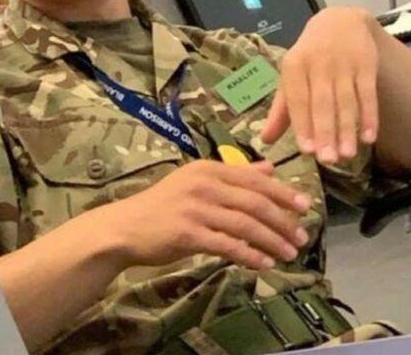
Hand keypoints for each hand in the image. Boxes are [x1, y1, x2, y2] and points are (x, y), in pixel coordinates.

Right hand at [102, 160, 310, 270]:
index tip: (306, 206)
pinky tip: (264, 264)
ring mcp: (195, 208)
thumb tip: (270, 168)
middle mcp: (203, 184)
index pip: (254, 179)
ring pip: (245, 224)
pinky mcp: (188, 233)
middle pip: (254, 201)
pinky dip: (250, 255)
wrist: (127, 226)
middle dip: (283, 220)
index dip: (283, 193)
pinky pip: (228, 245)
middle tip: (301, 236)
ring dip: (272, 241)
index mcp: (207, 168)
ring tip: (290, 253)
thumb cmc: (164, 204)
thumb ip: (234, 174)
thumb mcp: (197, 181)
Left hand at [261, 7, 379, 163]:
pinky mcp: (365, 64)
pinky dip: (369, 116)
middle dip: (325, 132)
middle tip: (328, 160)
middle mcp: (317, 64)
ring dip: (347, 129)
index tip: (306, 151)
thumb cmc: (308, 57)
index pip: (297, 100)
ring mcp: (343, 64)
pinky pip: (368, 94)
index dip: (302, 125)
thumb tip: (264, 140)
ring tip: (347, 155)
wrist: (339, 21)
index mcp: (293, 66)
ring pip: (346, 101)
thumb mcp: (290, 77)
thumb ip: (281, 110)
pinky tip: (369, 138)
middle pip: (322, 103)